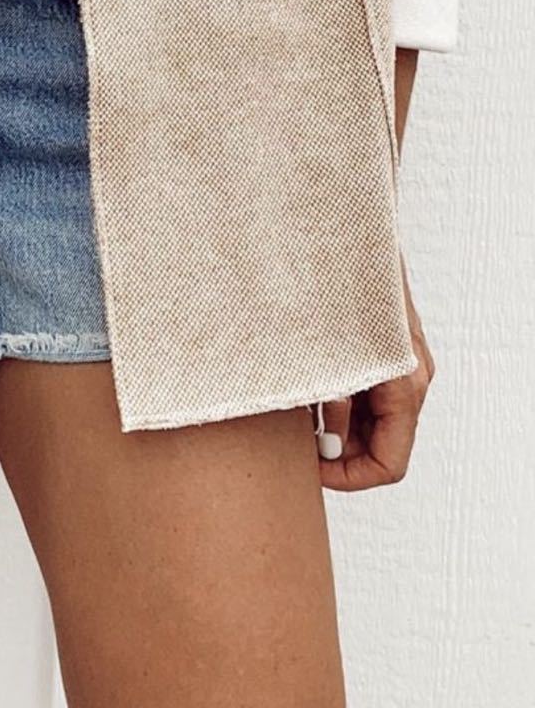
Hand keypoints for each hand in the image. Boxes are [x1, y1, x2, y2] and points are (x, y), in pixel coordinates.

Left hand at [317, 267, 434, 490]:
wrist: (349, 228)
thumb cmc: (337, 285)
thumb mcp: (326, 354)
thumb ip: (329, 405)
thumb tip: (321, 446)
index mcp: (405, 387)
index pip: (389, 464)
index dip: (347, 478)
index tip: (309, 468)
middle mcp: (412, 380)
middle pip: (381, 445)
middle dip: (339, 453)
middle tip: (295, 442)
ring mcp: (403, 365)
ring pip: (372, 421)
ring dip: (335, 426)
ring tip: (295, 410)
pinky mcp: (387, 350)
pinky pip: (367, 392)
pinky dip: (338, 400)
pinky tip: (305, 384)